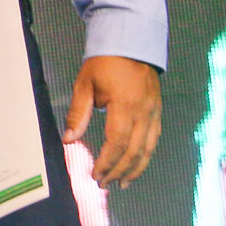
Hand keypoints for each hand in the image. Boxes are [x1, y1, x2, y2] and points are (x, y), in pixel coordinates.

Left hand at [64, 55, 161, 188]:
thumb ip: (78, 113)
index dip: (106, 163)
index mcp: (124, 104)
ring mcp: (153, 112)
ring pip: (148, 149)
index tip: (95, 175)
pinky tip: (136, 166)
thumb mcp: (85, 84)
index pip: (117, 143)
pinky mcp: (157, 111)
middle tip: (104, 184)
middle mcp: (143, 111)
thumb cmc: (105, 61)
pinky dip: (145, 156)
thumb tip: (68, 140)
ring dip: (135, 169)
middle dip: (118, 171)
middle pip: (133, 151)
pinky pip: (154, 140)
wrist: (132, 41)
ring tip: (122, 184)